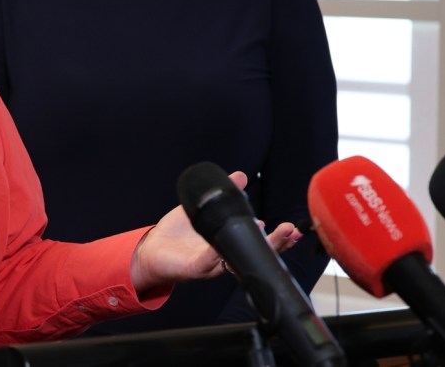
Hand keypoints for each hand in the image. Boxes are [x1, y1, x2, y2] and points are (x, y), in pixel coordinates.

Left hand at [130, 171, 302, 292]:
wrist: (151, 250)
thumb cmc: (178, 234)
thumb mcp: (202, 209)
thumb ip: (222, 195)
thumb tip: (241, 176)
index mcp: (229, 244)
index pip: (259, 242)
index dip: (278, 238)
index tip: (293, 229)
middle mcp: (225, 257)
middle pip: (256, 253)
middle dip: (276, 243)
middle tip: (289, 231)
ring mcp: (212, 264)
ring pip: (237, 259)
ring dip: (253, 247)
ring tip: (266, 231)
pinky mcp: (195, 268)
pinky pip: (209, 260)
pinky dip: (217, 251)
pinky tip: (223, 242)